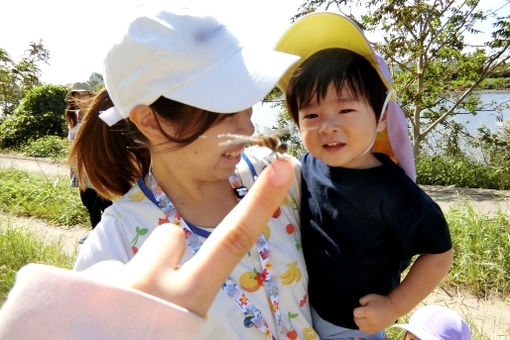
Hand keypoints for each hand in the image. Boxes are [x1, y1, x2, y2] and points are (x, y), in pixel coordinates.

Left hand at [84, 158, 294, 316]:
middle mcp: (151, 282)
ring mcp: (113, 280)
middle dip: (169, 252)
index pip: (233, 243)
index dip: (260, 203)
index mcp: (188, 300)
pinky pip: (99, 276)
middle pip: (171, 236)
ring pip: (131, 259)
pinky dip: (98, 292)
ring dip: (129, 279)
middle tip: (156, 290)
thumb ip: (190, 304)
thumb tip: (190, 284)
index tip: (281, 167)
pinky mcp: (80, 282)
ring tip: (117, 314)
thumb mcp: (184, 331)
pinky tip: (93, 317)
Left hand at [353, 293, 397, 333]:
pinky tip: (367, 322)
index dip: (357, 310)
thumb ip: (362, 300)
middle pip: (356, 321)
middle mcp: (371, 320)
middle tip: (363, 312)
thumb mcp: (370, 296)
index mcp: (369, 311)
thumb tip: (359, 306)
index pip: (355, 313)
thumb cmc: (382, 301)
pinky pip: (365, 331)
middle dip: (358, 316)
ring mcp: (374, 327)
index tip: (362, 308)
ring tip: (365, 317)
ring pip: (360, 327)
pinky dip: (364, 327)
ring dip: (360, 322)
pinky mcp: (376, 330)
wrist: (393, 308)